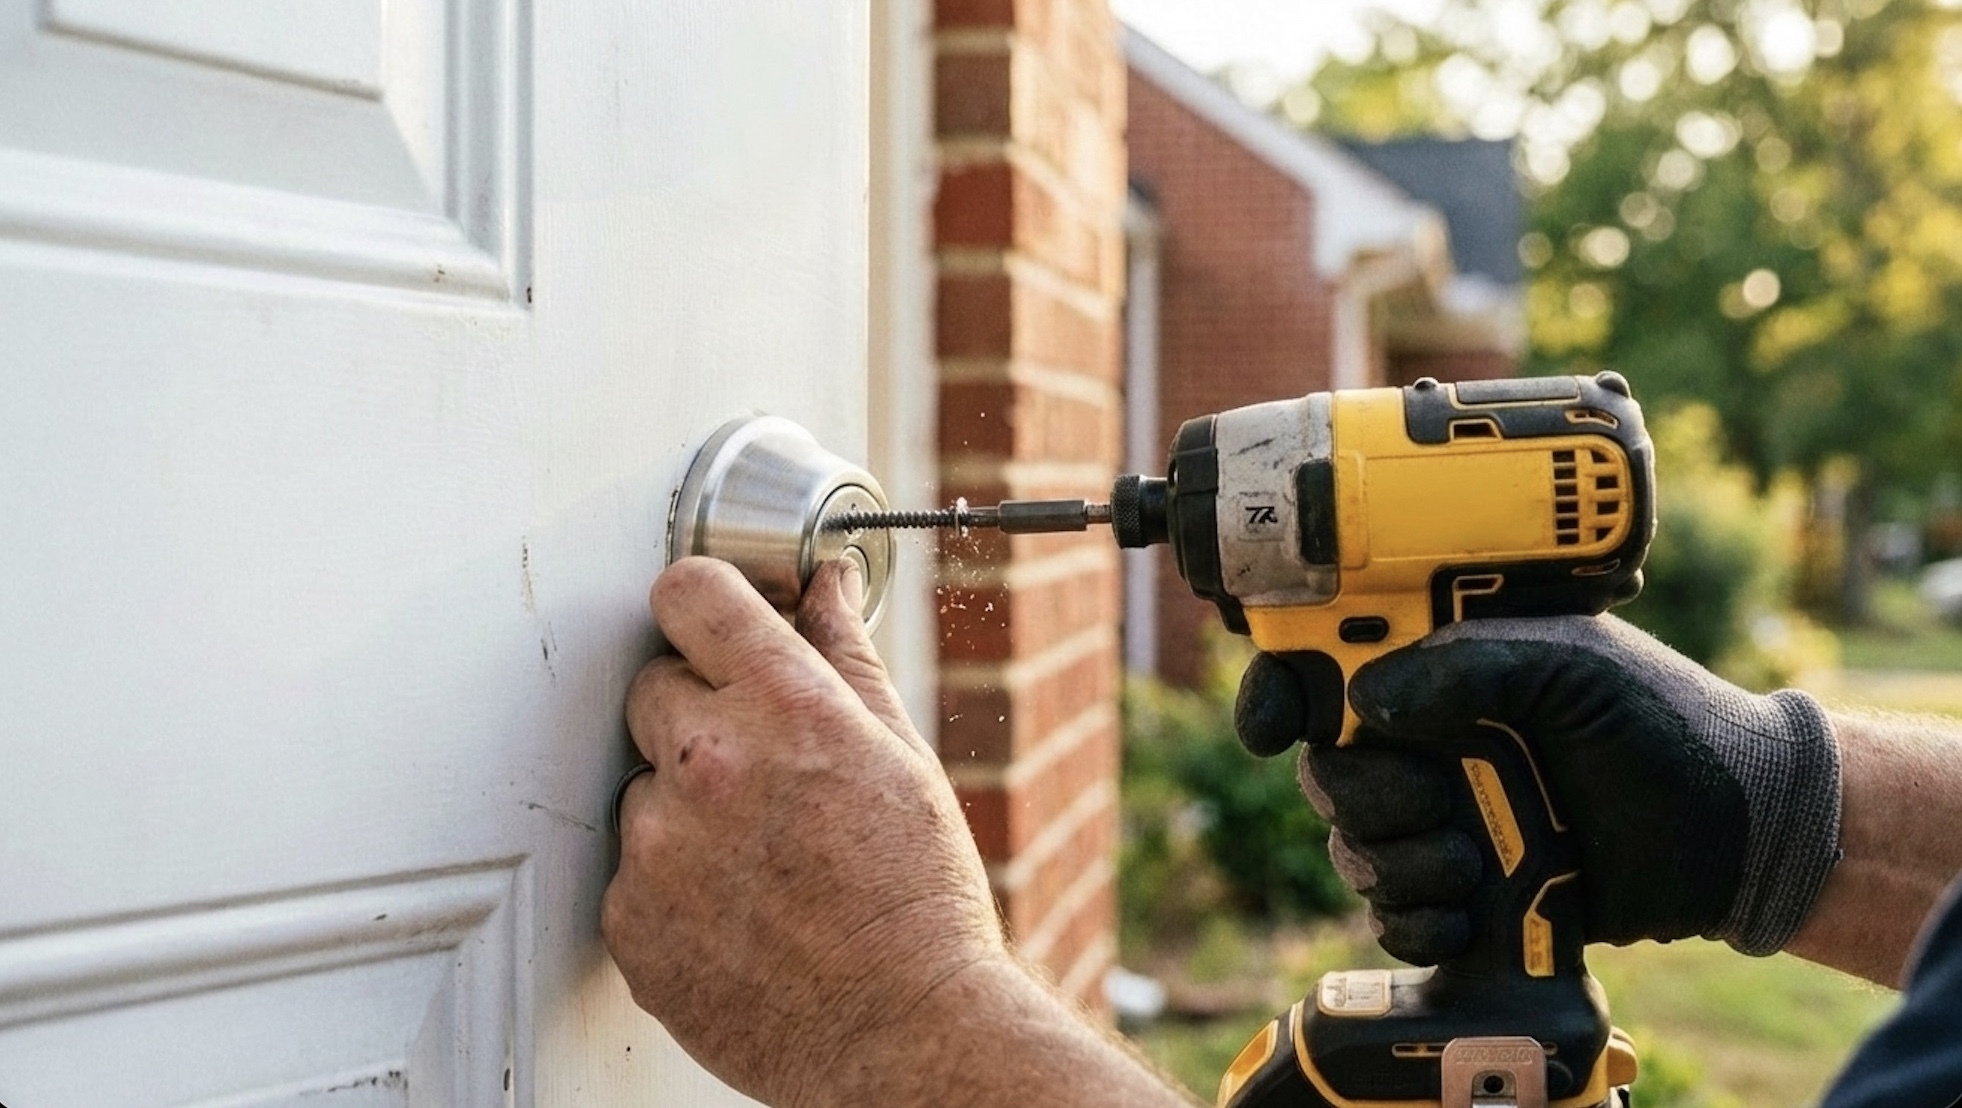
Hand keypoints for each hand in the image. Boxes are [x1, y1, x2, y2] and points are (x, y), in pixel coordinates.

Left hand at [603, 557, 1005, 1105]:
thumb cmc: (919, 901)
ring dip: (685, 807)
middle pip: (652, 687)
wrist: (903, 1031)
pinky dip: (671, 882)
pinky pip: (631, 869)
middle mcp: (709, 761)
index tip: (709, 626)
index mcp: (785, 705)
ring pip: (643, 786)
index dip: (701, 605)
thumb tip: (824, 585)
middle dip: (700, 714)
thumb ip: (844, 655)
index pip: (690, 594)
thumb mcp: (900, 754)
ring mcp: (659, 843)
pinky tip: (740, 906)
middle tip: (765, 774)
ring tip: (765, 860)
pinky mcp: (628, 917)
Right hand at [1236, 616, 1841, 963]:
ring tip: (1470, 865)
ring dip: (1398, 864)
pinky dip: (1413, 922)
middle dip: (1366, 797)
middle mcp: (1430, 740)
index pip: (1328, 665)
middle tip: (1436, 802)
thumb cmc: (1668, 730)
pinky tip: (1465, 915)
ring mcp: (1443, 816)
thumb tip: (1365, 698)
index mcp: (1444, 670)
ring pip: (1350, 845)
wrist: (1739, 837)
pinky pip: (1388, 913)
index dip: (1279, 689)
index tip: (1271, 727)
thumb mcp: (1575, 669)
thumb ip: (1470, 667)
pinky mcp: (1461, 889)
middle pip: (1325, 769)